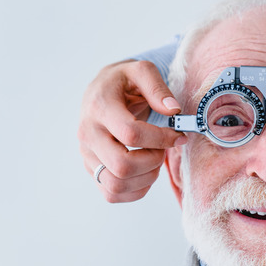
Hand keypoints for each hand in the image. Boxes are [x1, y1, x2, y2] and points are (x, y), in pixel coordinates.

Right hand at [78, 60, 186, 201]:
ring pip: (116, 185)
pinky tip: (146, 172)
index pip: (130, 134)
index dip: (160, 139)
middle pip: (121, 166)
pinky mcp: (92, 169)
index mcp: (99, 107)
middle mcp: (88, 133)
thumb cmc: (123, 82)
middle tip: (162, 150)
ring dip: (146, 178)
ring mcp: (87, 154)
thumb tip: (174, 110)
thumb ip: (158, 87)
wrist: (100, 92)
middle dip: (153, 162)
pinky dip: (135, 191)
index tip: (177, 136)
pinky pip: (112, 194)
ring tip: (155, 160)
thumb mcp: (140, 71)